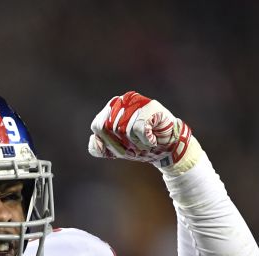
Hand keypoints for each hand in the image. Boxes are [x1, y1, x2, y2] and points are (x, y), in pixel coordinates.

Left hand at [87, 91, 201, 174]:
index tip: (121, 146)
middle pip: (110, 128)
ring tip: (145, 142)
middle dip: (122, 143)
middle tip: (135, 146)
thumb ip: (99, 148)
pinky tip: (152, 139)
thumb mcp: (115, 150)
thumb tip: (93, 138)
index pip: (97, 125)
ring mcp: (137, 102)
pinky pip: (140, 128)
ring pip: (124, 128)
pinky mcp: (151, 106)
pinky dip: (146, 140)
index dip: (107, 140)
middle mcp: (122, 102)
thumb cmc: (139, 147)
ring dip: (136, 143)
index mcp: (111, 110)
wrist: (165, 150)